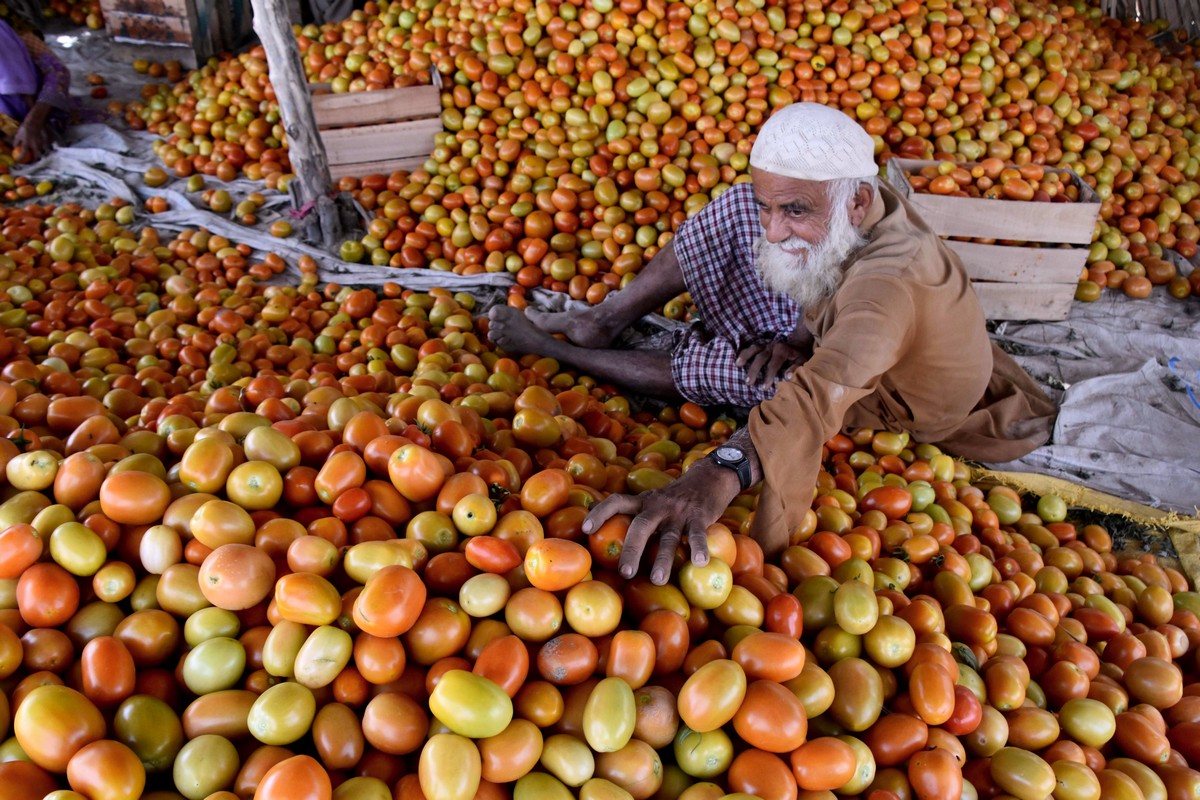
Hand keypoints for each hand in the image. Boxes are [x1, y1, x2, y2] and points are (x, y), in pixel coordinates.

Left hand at [13, 113, 49, 162]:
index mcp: (26, 144)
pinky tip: (39, 147)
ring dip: (38, 154)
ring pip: (40, 152)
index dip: (21, 158)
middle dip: (35, 160)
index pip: (24, 154)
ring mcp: (40, 144)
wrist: (34, 122)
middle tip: (32, 160)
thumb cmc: (25, 128)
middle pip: (36, 157)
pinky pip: (43, 148)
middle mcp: (34, 146)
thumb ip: (16, 142)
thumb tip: (14, 147)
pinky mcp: (44, 142)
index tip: (20, 160)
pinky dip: (41, 149)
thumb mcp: (18, 135)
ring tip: (36, 154)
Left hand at [582, 460, 740, 584]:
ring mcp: (679, 512)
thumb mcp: (653, 501)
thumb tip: (607, 537)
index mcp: (643, 501)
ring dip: (663, 559)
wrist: (709, 478)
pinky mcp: (699, 517)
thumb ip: (636, 515)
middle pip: (641, 526)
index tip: (586, 529)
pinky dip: (698, 547)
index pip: (617, 501)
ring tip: (658, 580)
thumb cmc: (674, 499)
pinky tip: (700, 562)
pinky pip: (698, 534)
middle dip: (631, 550)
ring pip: (669, 537)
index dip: (600, 513)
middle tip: (625, 573)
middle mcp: (658, 505)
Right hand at [736, 339, 804, 386]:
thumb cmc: (799, 356)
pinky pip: (751, 348)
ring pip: (754, 350)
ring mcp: (766, 345)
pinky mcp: (762, 345)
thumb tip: (787, 377)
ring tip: (737, 365)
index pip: (774, 364)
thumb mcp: (802, 362)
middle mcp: (773, 346)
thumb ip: (795, 369)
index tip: (764, 388)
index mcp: (783, 350)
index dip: (769, 376)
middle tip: (749, 383)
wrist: (799, 344)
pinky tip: (738, 361)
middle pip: (761, 357)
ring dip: (745, 357)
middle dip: (754, 370)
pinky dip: (744, 353)